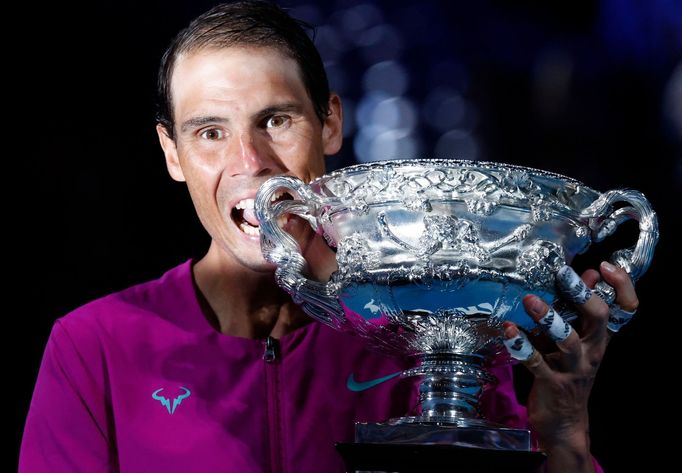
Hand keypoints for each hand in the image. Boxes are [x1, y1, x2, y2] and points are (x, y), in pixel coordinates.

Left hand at [503, 261, 637, 471]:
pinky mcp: (552, 382)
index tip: (603, 266)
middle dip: (582, 294)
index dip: (622, 286)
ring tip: (530, 300)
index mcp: (601, 337)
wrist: (563, 421)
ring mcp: (573, 367)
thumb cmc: (567, 371)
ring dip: (548, 318)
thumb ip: (580, 308)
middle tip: (563, 274)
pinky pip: (536, 362)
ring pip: (567, 340)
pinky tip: (509, 330)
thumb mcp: (578, 339)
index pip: (626, 309)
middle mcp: (592, 350)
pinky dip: (521, 345)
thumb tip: (588, 274)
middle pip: (599, 318)